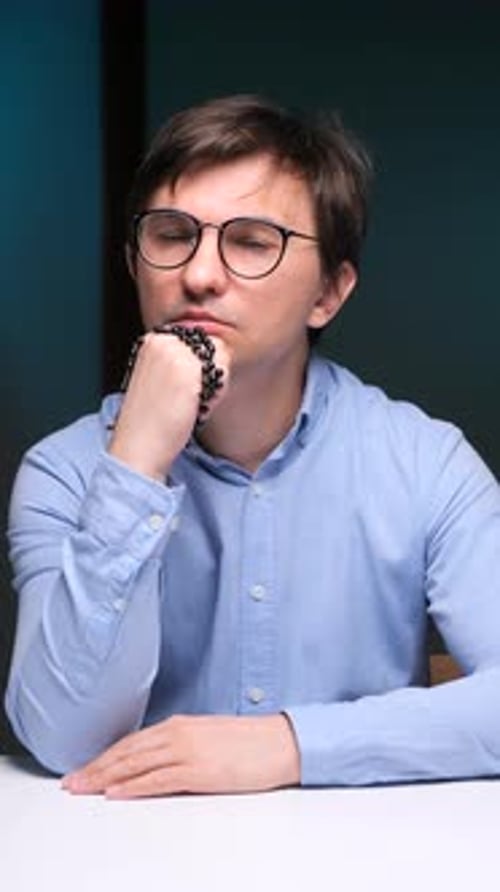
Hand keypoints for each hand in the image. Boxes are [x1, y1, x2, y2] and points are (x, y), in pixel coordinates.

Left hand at [62, 714, 299, 798]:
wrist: (281, 741)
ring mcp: (187, 751)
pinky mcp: (199, 771)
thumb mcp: (208, 736)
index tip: (84, 768)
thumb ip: (181, 744)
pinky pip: (157, 780)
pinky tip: (116, 793)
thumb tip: (158, 760)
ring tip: (83, 789)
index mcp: (180, 724)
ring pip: (135, 765)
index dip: (104, 756)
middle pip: (126, 753)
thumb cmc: (250, 742)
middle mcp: (178, 734)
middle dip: (95, 768)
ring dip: (105, 778)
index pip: (132, 742)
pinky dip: (133, 786)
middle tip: (71, 782)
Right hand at [109, 331, 230, 481]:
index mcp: (153, 340)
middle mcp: (163, 340)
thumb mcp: (159, 378)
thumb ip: (180, 359)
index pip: (197, 340)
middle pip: (211, 345)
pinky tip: (196, 408)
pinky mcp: (190, 367)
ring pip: (220, 356)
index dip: (200, 367)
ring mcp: (176, 352)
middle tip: (188, 400)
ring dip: (214, 382)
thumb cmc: (151, 420)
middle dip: (209, 372)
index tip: (182, 391)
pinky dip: (217, 394)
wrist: (139, 444)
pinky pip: (222, 372)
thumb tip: (212, 350)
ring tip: (191, 404)